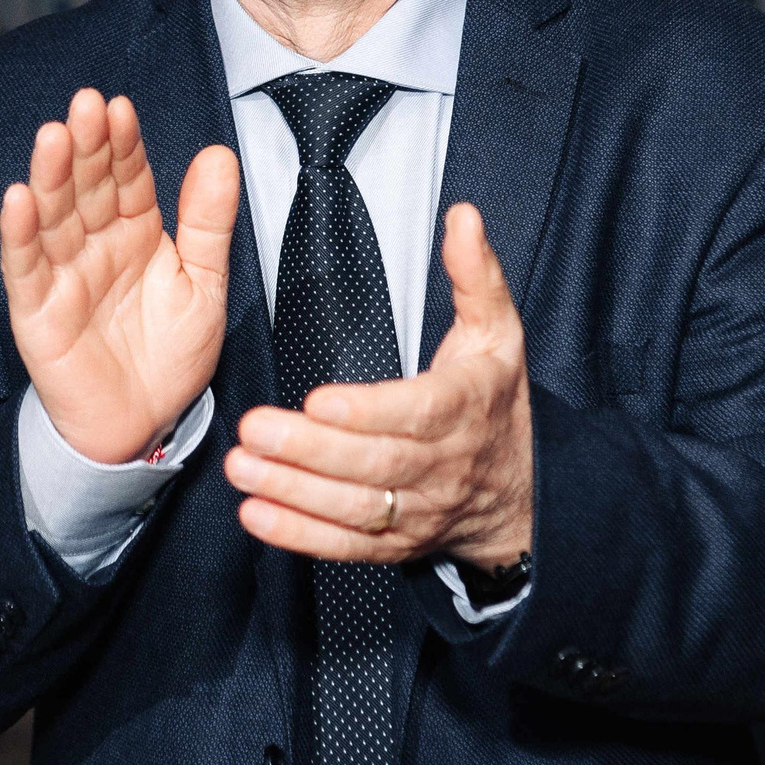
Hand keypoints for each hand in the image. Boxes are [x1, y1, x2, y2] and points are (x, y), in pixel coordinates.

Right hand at [0, 88, 238, 464]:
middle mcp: (96, 245)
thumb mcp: (205, 285)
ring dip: (49, 177)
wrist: (145, 424)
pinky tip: (18, 199)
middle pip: (86, 186)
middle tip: (86, 105)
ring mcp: (63, 274)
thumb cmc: (171, 355)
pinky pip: (26, 267)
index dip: (122, 143)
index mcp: (136, 232)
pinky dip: (20, 234)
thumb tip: (220, 154)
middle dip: (85, 146)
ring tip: (52, 138)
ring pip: (53, 216)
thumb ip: (208, 222)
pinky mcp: (38, 310)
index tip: (120, 107)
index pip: (126, 175)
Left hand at [224, 203, 532, 567]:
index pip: (415, 413)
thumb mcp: (499, 332)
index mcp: (463, 408)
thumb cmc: (496, 404)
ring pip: (355, 508)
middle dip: (309, 450)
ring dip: (293, 491)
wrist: (522, 492)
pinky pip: (346, 545)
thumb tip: (463, 218)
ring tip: (243, 466)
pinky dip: (299, 535)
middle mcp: (441, 465)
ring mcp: (417, 510)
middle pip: (374, 463)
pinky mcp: (394, 543)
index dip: (366, 411)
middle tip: (253, 428)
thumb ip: (475, 274)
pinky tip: (258, 514)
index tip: (319, 399)